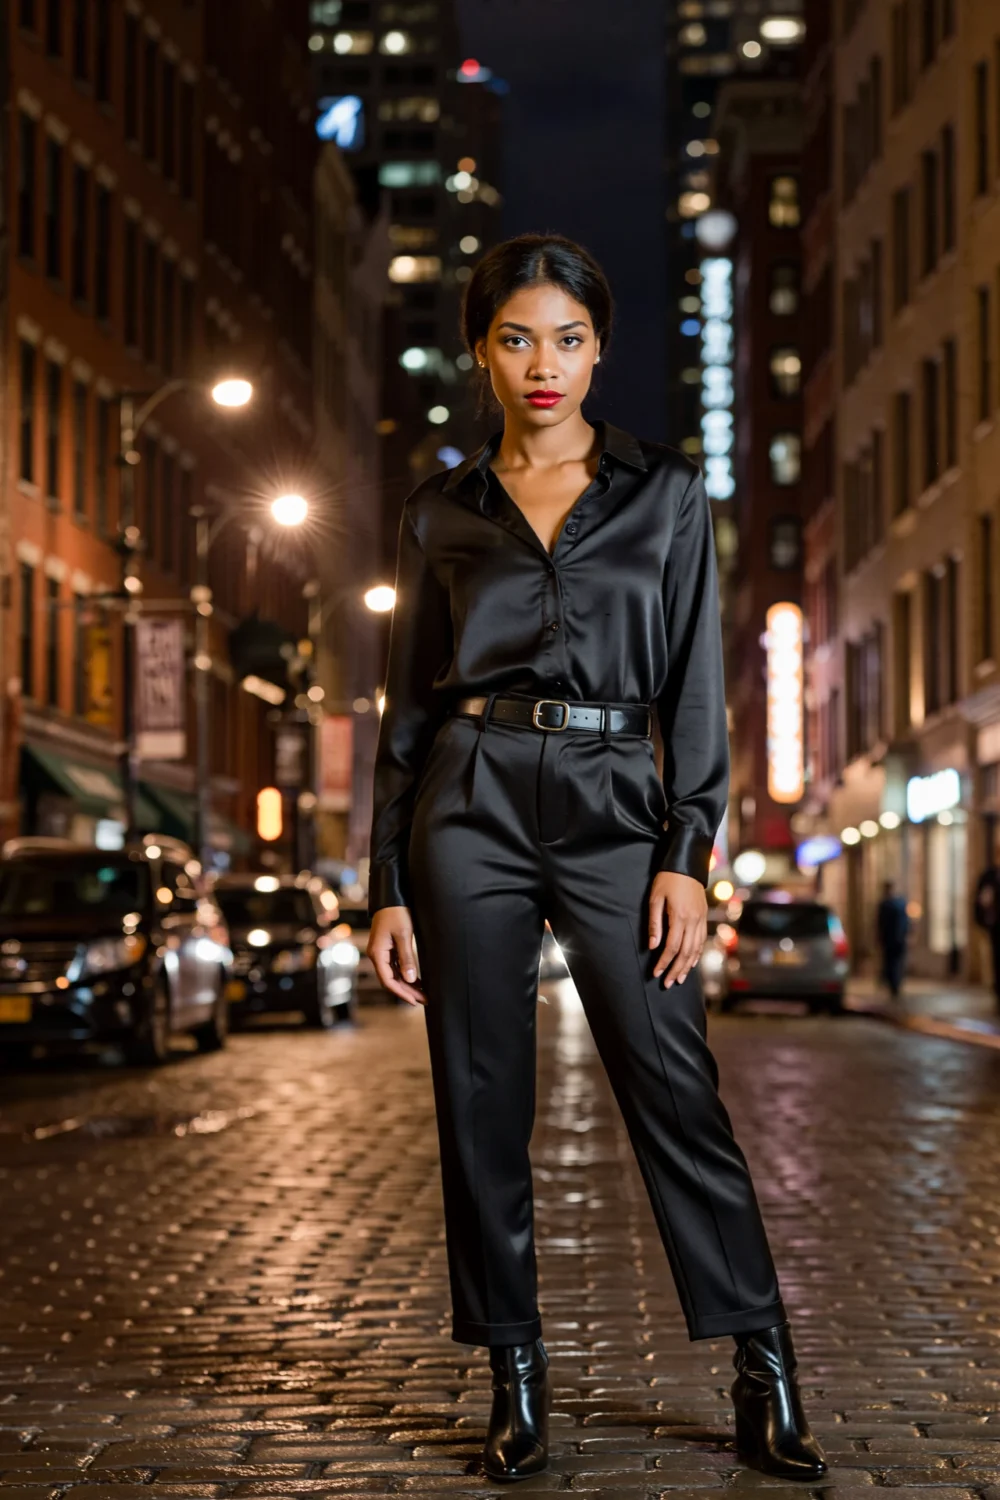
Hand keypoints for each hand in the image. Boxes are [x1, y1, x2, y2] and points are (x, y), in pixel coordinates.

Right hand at [367, 906, 425, 1005]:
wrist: (391, 896)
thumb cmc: (396, 912)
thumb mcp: (404, 935)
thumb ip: (407, 958)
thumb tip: (410, 979)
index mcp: (377, 954)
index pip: (388, 981)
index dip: (401, 993)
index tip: (415, 1001)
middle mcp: (377, 955)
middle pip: (391, 980)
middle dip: (407, 991)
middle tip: (424, 1000)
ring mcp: (382, 952)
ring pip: (394, 974)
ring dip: (407, 984)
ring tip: (423, 993)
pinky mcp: (388, 948)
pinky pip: (396, 966)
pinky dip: (406, 974)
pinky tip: (417, 980)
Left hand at [649, 871, 706, 987]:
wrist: (687, 864)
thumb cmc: (667, 879)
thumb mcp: (655, 898)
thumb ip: (654, 923)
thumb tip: (652, 946)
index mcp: (679, 917)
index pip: (671, 947)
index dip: (663, 962)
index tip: (656, 973)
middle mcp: (693, 921)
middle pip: (685, 953)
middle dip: (675, 970)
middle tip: (667, 983)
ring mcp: (701, 919)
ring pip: (695, 949)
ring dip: (687, 966)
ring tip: (678, 978)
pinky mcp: (704, 917)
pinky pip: (702, 940)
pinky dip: (697, 954)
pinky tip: (691, 963)